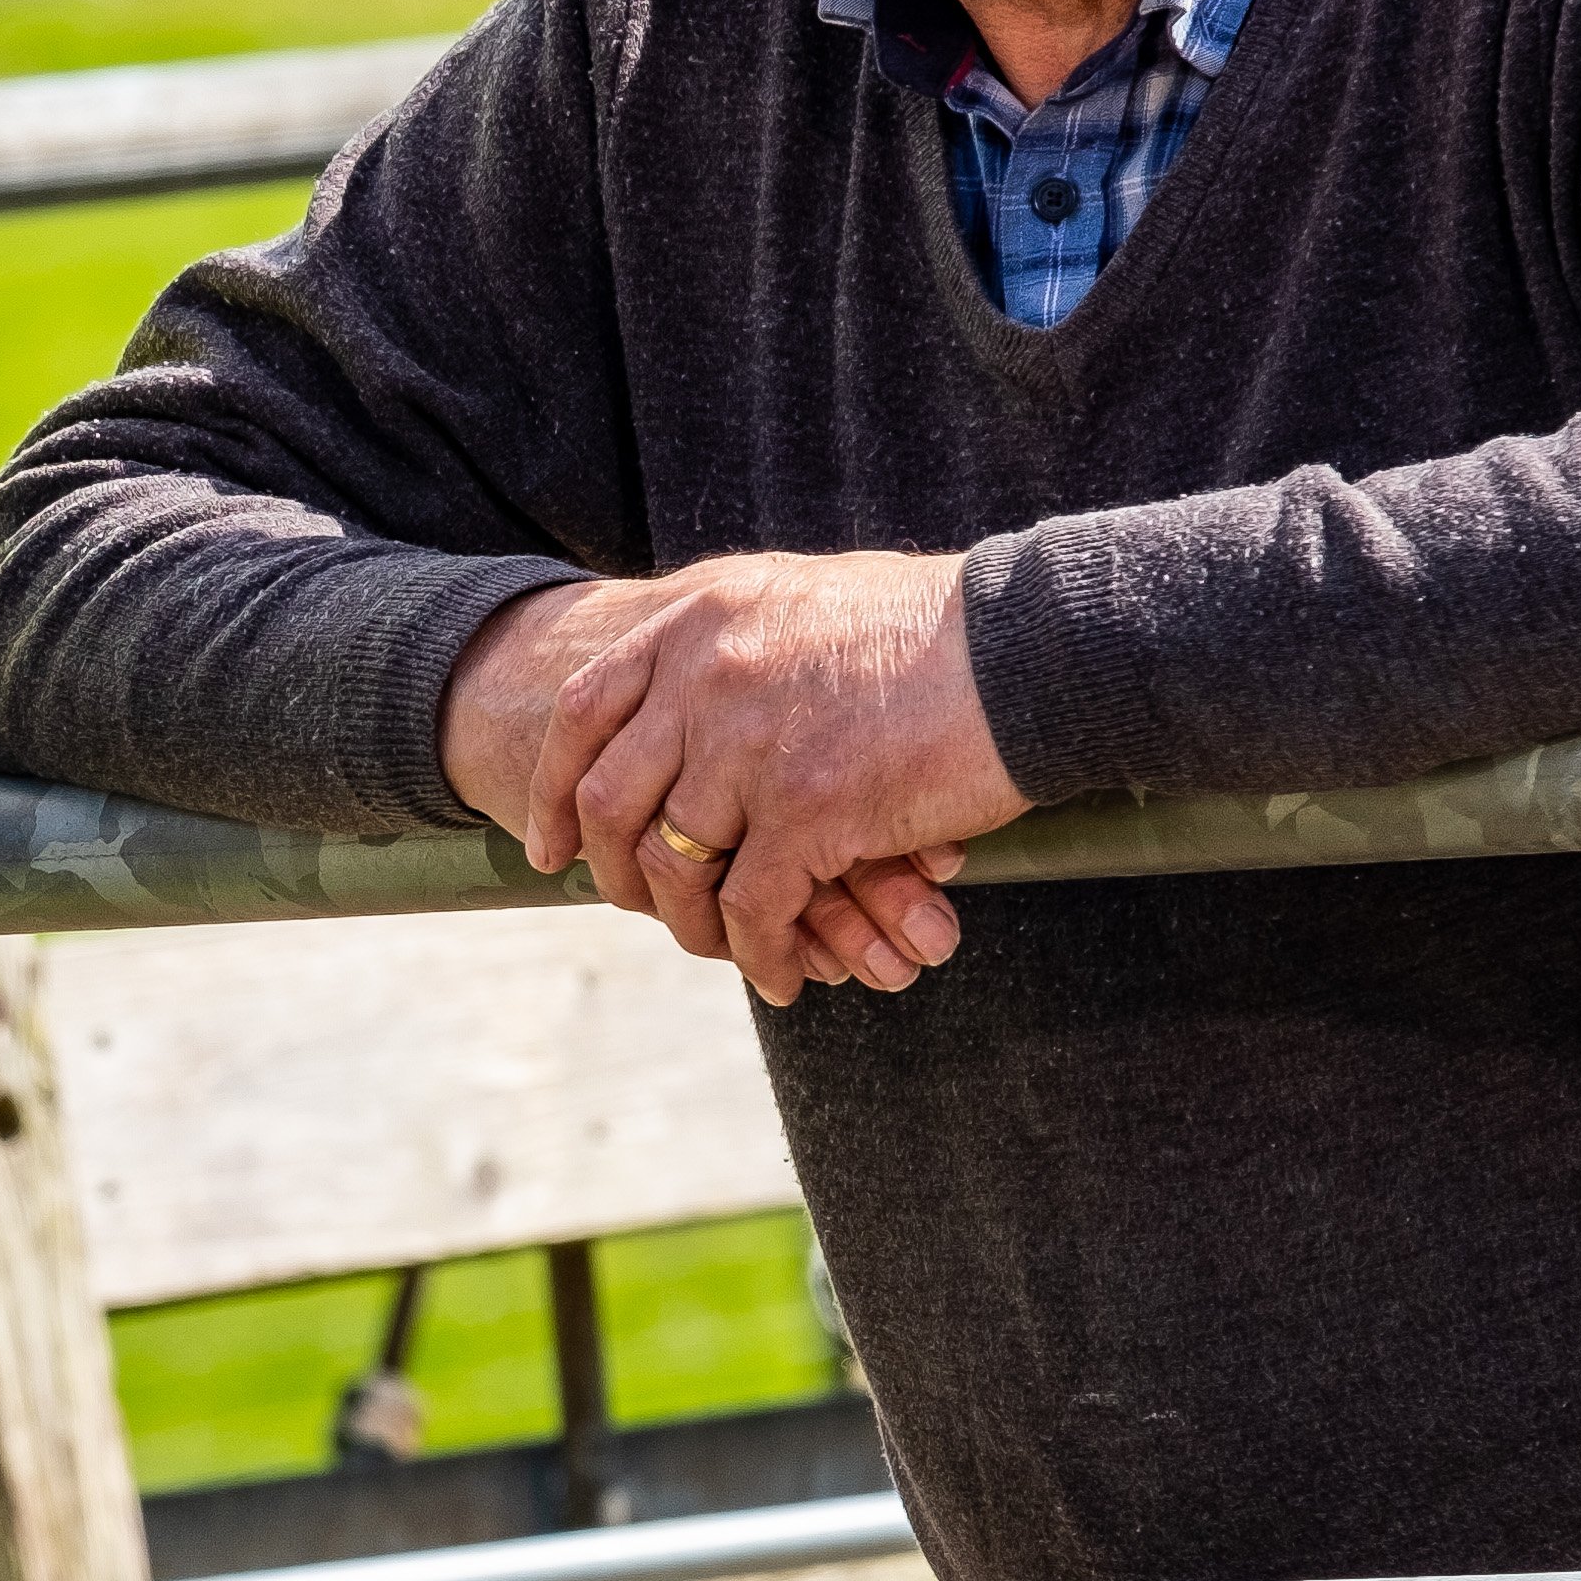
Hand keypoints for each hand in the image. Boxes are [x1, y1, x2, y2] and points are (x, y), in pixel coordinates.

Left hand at [443, 560, 1025, 1005]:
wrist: (1032, 648)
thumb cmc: (943, 631)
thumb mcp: (807, 603)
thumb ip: (736, 641)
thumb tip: (694, 680)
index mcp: (699, 619)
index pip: (582, 709)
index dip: (553, 785)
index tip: (548, 841)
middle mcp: (705, 676)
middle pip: (605, 796)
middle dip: (608, 868)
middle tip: (630, 908)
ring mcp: (748, 744)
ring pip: (674, 864)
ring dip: (689, 924)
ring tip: (723, 948)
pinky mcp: (807, 811)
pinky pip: (751, 910)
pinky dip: (760, 956)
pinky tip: (782, 977)